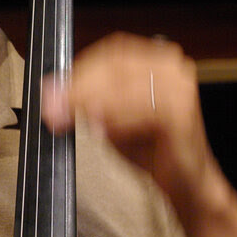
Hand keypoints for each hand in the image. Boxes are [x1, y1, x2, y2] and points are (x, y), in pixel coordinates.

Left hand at [42, 32, 236, 236]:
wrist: (184, 182)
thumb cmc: (148, 146)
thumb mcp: (105, 116)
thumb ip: (82, 101)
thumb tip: (51, 93)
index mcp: (151, 58)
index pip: (109, 54)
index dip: (77, 72)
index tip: (52, 91)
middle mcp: (169, 66)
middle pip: (115, 68)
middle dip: (79, 88)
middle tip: (54, 108)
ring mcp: (179, 87)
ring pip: (125, 86)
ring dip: (92, 102)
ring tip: (71, 119)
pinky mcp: (184, 114)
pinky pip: (143, 111)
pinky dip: (117, 119)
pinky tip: (101, 130)